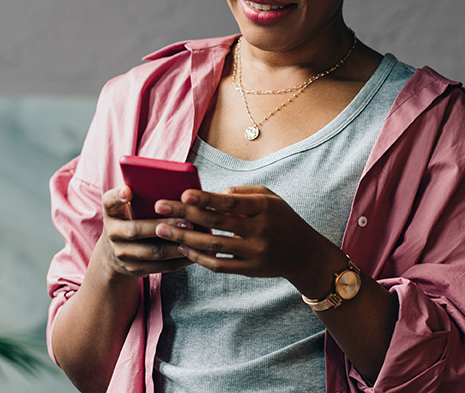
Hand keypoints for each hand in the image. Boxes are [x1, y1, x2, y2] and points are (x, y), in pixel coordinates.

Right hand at [96, 185, 194, 277]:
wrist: (113, 253)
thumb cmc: (128, 219)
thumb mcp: (126, 206)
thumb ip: (139, 194)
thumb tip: (168, 181)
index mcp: (111, 212)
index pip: (110, 201)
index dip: (118, 196)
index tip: (128, 190)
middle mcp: (112, 234)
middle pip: (136, 230)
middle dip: (164, 226)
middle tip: (187, 221)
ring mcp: (123, 255)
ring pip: (153, 252)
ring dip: (176, 245)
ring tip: (195, 237)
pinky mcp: (136, 270)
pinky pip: (161, 267)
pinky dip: (180, 260)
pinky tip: (195, 252)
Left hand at [152, 186, 336, 290]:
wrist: (305, 254)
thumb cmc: (283, 219)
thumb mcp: (270, 197)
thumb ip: (242, 192)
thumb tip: (214, 194)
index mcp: (264, 208)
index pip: (230, 203)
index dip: (206, 198)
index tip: (183, 193)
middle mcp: (259, 231)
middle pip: (216, 223)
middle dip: (184, 215)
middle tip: (159, 208)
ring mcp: (254, 253)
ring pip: (213, 247)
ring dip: (185, 238)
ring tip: (162, 230)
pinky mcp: (250, 271)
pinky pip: (219, 265)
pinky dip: (199, 258)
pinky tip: (183, 249)